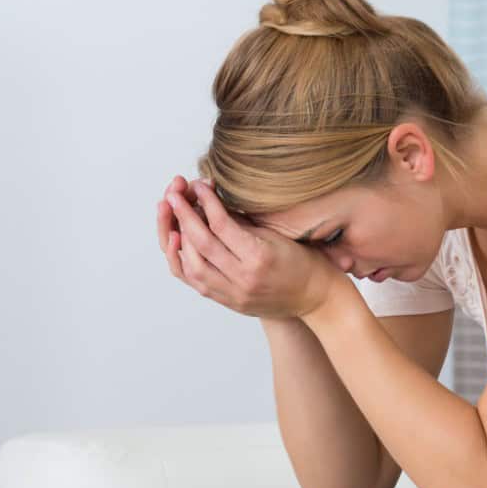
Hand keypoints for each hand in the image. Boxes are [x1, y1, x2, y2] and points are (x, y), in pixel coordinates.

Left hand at [157, 177, 340, 318]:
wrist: (316, 297)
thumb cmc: (303, 260)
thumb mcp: (279, 234)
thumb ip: (243, 223)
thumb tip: (210, 203)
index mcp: (259, 257)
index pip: (222, 225)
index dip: (206, 201)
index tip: (197, 185)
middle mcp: (242, 278)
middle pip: (201, 244)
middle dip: (183, 215)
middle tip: (172, 194)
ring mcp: (233, 294)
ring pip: (191, 266)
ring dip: (176, 238)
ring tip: (171, 215)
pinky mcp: (227, 302)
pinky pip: (195, 281)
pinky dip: (182, 260)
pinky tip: (177, 241)